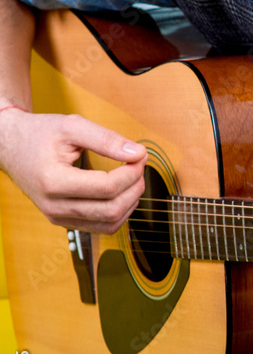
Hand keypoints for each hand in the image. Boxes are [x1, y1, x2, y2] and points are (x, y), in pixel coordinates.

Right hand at [0, 109, 146, 233]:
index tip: (139, 155)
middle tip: (139, 165)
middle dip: (135, 187)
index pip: (107, 187)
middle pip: (111, 209)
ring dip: (130, 202)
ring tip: (132, 177)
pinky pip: (100, 227)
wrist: (12, 147)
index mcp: (53, 181)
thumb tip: (138, 153)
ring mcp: (58, 217)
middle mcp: (53, 206)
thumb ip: (106, 139)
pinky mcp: (63, 220)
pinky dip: (119, 212)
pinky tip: (122, 191)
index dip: (132, 172)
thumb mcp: (72, 126)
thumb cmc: (40, 134)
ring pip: (109, 223)